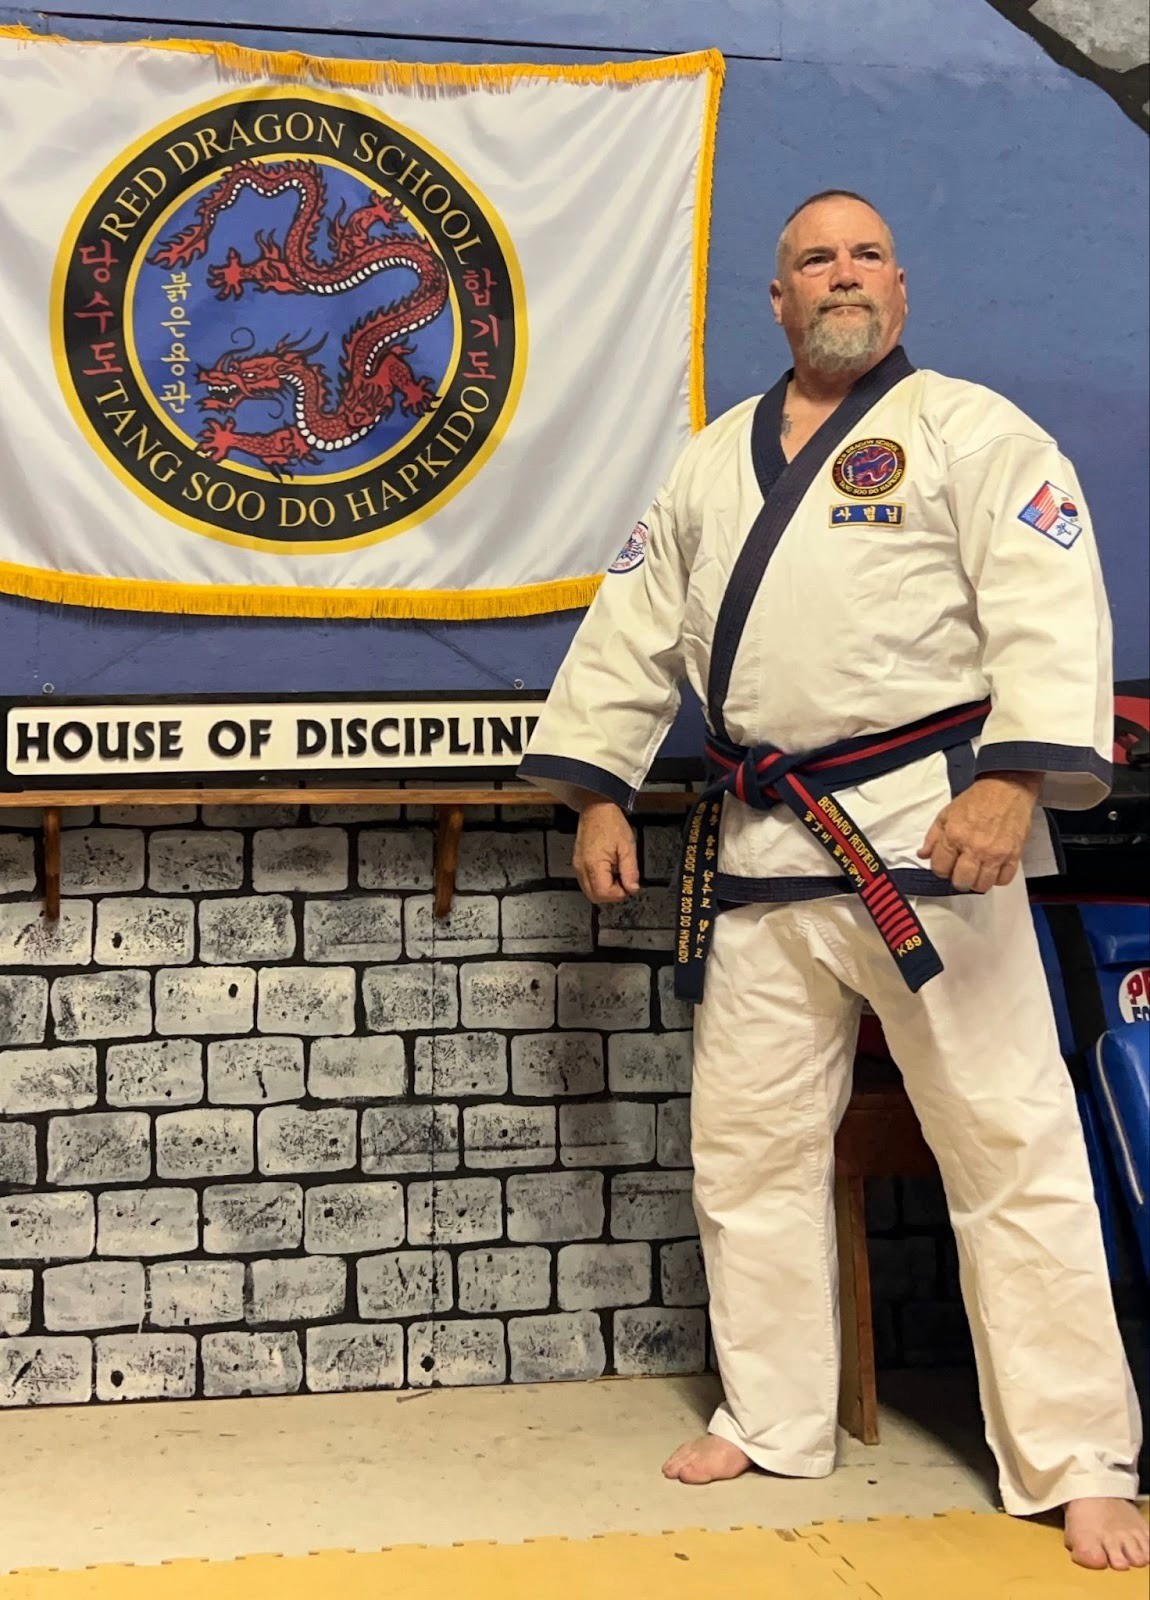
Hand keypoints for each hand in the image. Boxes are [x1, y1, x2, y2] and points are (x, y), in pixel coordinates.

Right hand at [573, 798, 639, 904]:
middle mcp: (582, 868)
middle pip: (595, 897)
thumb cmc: (612, 824)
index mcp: (594, 864)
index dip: (619, 894)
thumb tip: (633, 889)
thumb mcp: (627, 847)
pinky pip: (586, 882)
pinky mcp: (577, 863)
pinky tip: (608, 872)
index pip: (604, 893)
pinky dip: (598, 884)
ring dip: (605, 890)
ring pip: (589, 892)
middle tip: (624, 883)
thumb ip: (630, 871)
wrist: (596, 809)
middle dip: (612, 895)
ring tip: (617, 875)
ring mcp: (578, 866)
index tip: (629, 885)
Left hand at [917, 773, 1040, 892]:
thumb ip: (933, 837)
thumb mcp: (946, 813)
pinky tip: (993, 869)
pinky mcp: (1014, 855)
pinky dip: (997, 879)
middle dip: (957, 879)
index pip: (940, 868)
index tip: (946, 864)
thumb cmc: (974, 800)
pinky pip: (1004, 880)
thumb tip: (923, 856)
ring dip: (977, 882)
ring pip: (982, 885)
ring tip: (977, 872)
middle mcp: (974, 848)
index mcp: (954, 836)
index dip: (940, 869)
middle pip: (961, 881)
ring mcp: (995, 853)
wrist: (1006, 788)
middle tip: (961, 870)